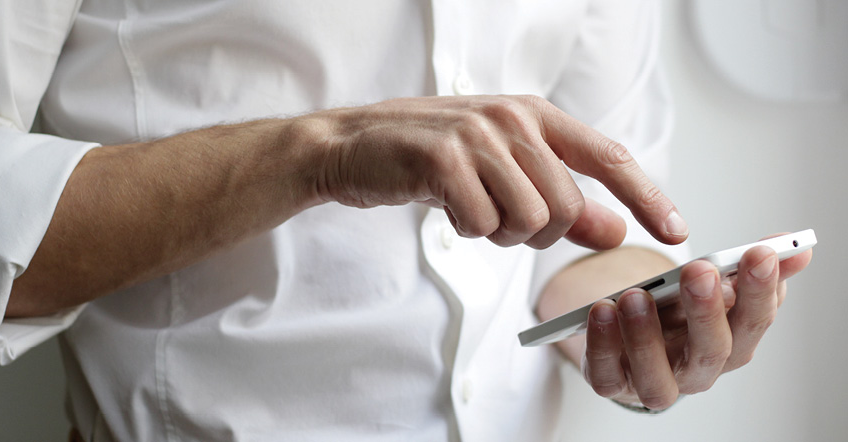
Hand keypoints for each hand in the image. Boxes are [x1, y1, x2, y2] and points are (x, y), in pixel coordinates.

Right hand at [307, 95, 687, 249]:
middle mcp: (513, 118)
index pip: (609, 158)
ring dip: (499, 232)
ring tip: (470, 208)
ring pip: (528, 219)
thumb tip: (615, 231)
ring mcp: (478, 136)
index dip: (647, 197)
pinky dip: (466, 230)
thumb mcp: (503, 173)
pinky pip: (482, 225)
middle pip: (565, 206)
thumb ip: (562, 201)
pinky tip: (445, 206)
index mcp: (535, 115)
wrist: (354, 145)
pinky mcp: (443, 159)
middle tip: (498, 218)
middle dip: (537, 232)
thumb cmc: (432, 159)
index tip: (676, 231)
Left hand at [581, 237, 812, 409]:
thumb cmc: (677, 313)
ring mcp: (654, 382)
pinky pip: (606, 375)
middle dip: (707, 311)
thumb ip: (748, 267)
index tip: (759, 253)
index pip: (754, 322)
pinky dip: (602, 346)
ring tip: (636, 296)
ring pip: (657, 377)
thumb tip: (797, 248)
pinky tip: (601, 311)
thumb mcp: (712, 285)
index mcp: (730, 343)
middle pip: (711, 352)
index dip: (760, 290)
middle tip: (699, 271)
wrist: (629, 337)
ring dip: (646, 336)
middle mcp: (697, 371)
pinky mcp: (612, 384)